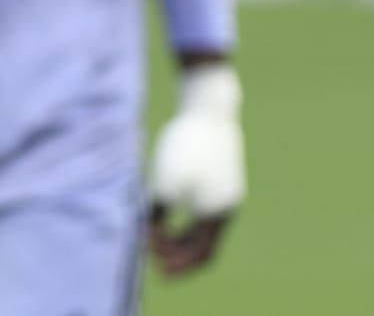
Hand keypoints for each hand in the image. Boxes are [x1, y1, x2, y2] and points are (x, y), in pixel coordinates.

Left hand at [146, 61, 244, 276]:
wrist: (207, 108)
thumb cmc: (185, 145)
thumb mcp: (164, 181)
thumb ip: (157, 212)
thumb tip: (148, 231)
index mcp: (217, 213)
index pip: (201, 254)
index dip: (178, 264)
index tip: (153, 264)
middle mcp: (226, 207)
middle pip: (203, 244)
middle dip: (176, 253)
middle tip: (150, 254)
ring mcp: (225, 192)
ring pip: (202, 227)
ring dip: (179, 236)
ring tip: (153, 233)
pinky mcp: (219, 177)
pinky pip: (203, 210)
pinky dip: (184, 217)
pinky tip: (165, 210)